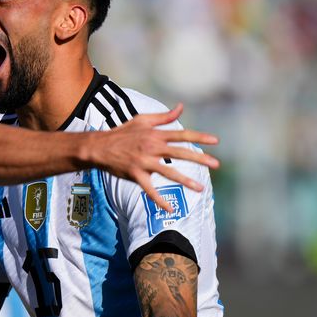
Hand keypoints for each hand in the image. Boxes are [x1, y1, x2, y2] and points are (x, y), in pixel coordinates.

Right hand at [88, 103, 218, 211]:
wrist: (99, 146)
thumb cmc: (122, 132)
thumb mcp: (142, 120)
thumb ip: (163, 116)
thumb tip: (181, 107)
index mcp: (155, 134)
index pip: (181, 134)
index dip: (199, 137)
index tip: (216, 141)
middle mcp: (151, 147)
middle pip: (180, 152)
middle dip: (200, 158)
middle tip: (217, 164)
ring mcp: (144, 161)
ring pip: (168, 172)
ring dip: (185, 180)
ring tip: (200, 188)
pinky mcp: (135, 174)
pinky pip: (149, 189)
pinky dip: (159, 200)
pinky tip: (170, 208)